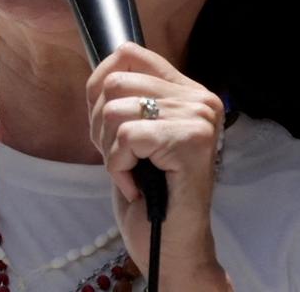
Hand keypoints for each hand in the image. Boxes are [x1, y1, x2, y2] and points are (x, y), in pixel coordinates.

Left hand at [87, 43, 232, 288]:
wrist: (170, 246)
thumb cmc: (148, 192)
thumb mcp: (134, 133)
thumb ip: (126, 98)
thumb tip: (101, 72)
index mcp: (187, 91)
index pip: (129, 53)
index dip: (99, 86)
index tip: (106, 125)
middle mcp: (200, 99)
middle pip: (114, 83)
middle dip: (100, 126)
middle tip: (120, 159)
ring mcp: (199, 119)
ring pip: (116, 111)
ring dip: (109, 151)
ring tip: (130, 173)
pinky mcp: (191, 142)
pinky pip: (127, 137)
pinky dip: (118, 166)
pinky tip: (135, 185)